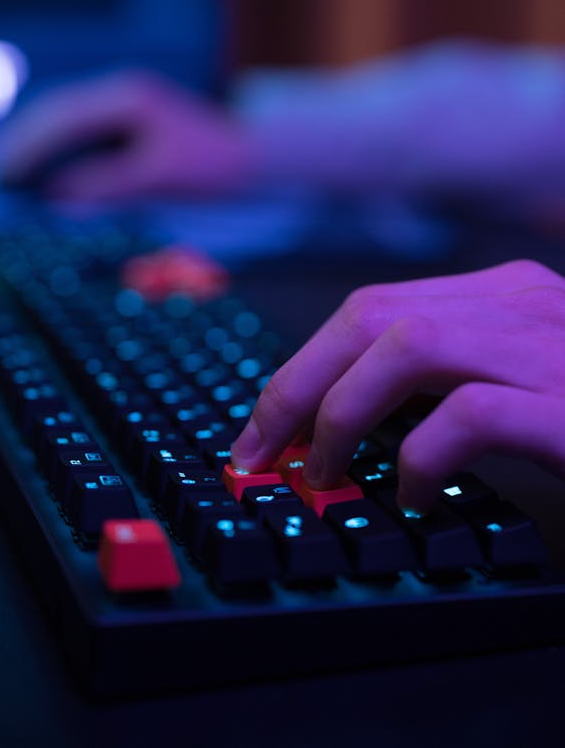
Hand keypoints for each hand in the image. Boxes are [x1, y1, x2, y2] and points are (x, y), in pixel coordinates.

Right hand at [0, 71, 254, 201]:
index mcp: (126, 98)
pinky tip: (49, 174)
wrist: (256, 157)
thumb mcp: (158, 177)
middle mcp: (121, 94)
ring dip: (40, 145)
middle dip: (25, 142)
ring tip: (12, 175)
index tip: (4, 172)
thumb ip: (106, 185)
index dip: (30, 146)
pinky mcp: (131, 123)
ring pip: (67, 120)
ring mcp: (125, 106)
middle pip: (57, 112)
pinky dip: (60, 151)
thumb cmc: (212, 165)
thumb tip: (57, 197)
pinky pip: (83, 132)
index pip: (63, 117)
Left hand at [230, 259, 564, 513]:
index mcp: (506, 295)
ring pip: (407, 345)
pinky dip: (423, 456)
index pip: (372, 307)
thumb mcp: (521, 390)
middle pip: (369, 315)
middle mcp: (523, 303)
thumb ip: (450, 387)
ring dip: (341, 412)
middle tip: (258, 452)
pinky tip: (415, 497)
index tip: (267, 425)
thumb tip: (358, 424)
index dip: (304, 364)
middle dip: (295, 384)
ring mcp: (552, 348)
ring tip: (323, 474)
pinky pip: (471, 414)